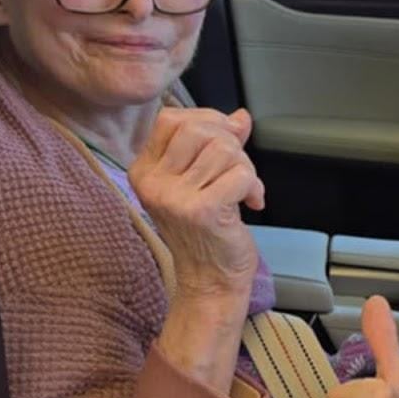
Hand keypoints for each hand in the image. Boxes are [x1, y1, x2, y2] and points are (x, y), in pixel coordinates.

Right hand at [129, 107, 265, 309]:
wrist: (210, 281)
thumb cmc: (207, 231)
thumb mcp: (205, 180)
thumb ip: (220, 144)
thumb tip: (241, 116)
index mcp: (144, 170)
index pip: (171, 119)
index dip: (207, 121)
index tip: (226, 142)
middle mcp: (152, 182)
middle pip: (199, 129)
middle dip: (231, 144)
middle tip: (238, 172)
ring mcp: (173, 197)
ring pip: (224, 149)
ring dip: (245, 168)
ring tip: (243, 192)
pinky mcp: (200, 210)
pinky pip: (240, 173)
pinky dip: (254, 186)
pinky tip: (251, 205)